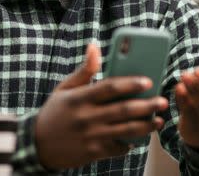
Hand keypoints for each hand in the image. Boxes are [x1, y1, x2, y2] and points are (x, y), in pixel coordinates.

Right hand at [34, 43, 168, 169]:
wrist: (36, 145)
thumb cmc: (54, 112)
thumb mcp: (65, 88)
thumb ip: (84, 70)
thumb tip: (95, 46)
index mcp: (80, 98)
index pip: (109, 87)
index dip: (130, 83)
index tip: (148, 80)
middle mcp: (87, 117)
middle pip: (123, 110)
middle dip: (146, 105)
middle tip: (162, 101)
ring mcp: (91, 136)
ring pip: (126, 130)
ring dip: (146, 126)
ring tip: (159, 120)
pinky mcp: (94, 152)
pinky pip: (118, 147)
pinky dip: (130, 143)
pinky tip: (139, 137)